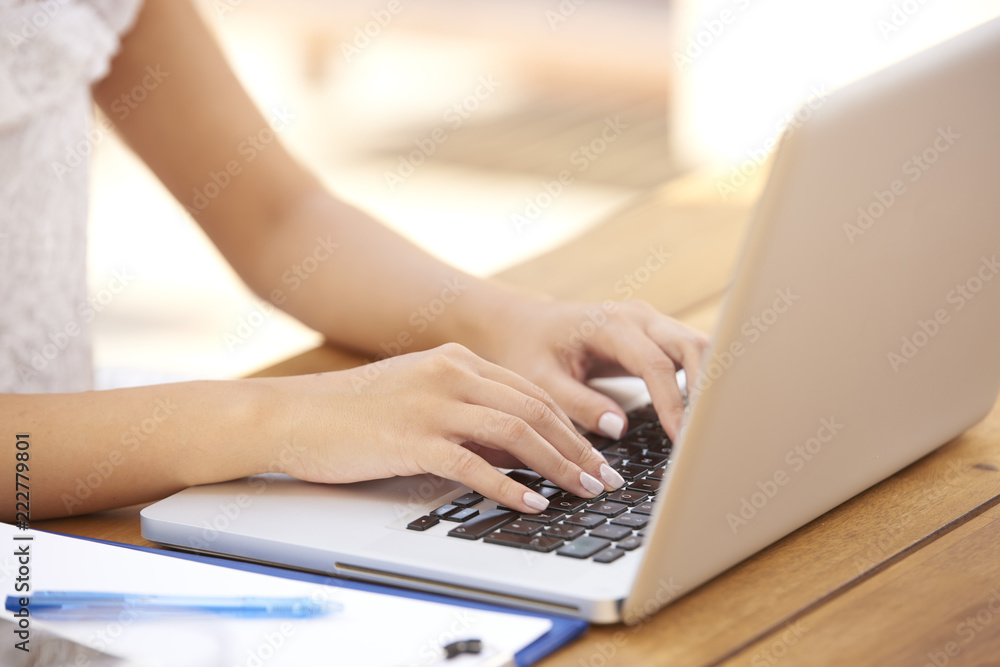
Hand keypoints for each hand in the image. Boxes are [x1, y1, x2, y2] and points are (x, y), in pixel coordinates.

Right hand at [266, 343, 624, 512]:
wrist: (294, 415)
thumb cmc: (356, 413)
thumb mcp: (422, 399)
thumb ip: (469, 416)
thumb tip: (520, 449)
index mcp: (457, 360)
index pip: (531, 392)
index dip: (572, 425)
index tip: (596, 454)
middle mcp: (451, 373)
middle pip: (534, 409)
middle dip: (577, 447)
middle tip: (605, 478)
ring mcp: (432, 403)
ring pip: (515, 432)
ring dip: (557, 465)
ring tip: (584, 491)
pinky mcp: (411, 438)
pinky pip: (473, 465)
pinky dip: (509, 487)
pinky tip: (531, 504)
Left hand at [486, 299, 707, 441]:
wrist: (526, 325)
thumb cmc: (530, 351)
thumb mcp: (542, 380)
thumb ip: (578, 404)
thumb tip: (619, 428)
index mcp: (609, 324)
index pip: (655, 364)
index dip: (672, 403)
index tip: (681, 438)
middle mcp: (637, 316)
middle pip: (691, 347)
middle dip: (705, 390)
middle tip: (708, 434)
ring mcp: (651, 322)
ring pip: (699, 346)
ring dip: (710, 382)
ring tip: (711, 426)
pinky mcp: (656, 334)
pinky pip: (691, 352)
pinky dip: (703, 378)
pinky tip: (702, 412)